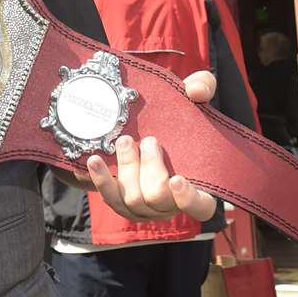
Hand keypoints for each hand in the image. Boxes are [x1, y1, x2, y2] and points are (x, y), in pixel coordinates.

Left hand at [79, 68, 218, 221]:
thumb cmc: (181, 118)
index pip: (201, 207)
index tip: (177, 179)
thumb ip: (203, 89)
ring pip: (134, 200)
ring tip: (124, 141)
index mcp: (199, 187)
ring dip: (128, 169)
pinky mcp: (123, 203)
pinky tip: (94, 160)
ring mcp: (146, 208)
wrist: (151, 126)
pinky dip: (102, 179)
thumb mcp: (195, 98)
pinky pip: (111, 198)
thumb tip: (196, 91)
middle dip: (151, 169)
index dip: (189, 199)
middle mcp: (172, 204)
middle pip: (159, 199)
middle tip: (150, 141)